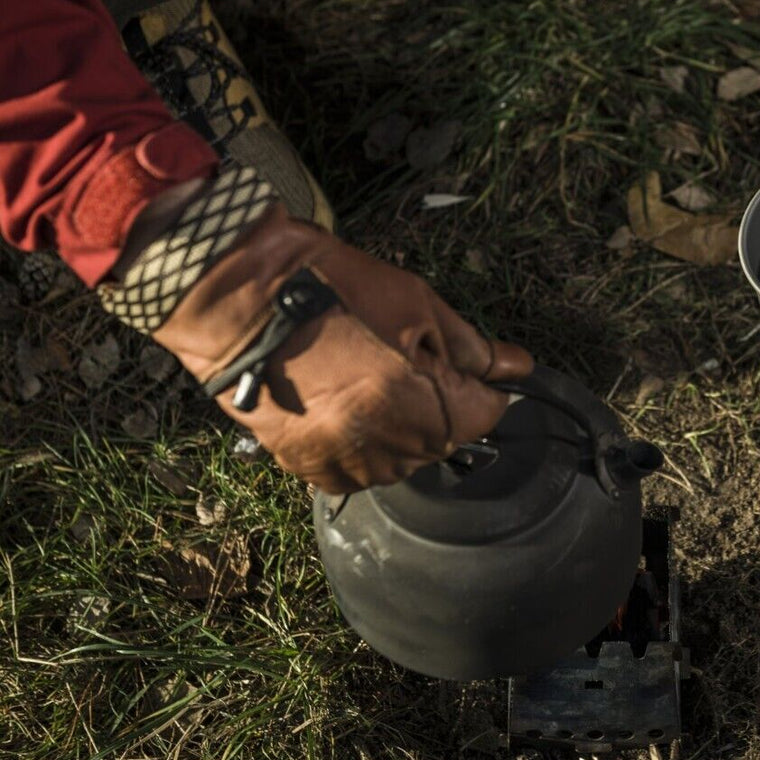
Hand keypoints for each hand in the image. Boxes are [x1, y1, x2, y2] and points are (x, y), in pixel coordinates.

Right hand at [111, 171, 531, 492]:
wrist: (243, 299)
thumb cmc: (333, 289)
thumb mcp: (418, 303)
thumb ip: (473, 347)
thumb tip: (517, 368)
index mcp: (420, 402)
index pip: (487, 415)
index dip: (484, 388)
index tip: (467, 368)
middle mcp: (387, 444)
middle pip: (447, 441)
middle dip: (442, 406)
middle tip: (407, 360)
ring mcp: (345, 460)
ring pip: (404, 461)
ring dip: (403, 430)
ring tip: (371, 381)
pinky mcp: (309, 466)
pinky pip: (358, 471)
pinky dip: (363, 446)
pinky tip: (347, 406)